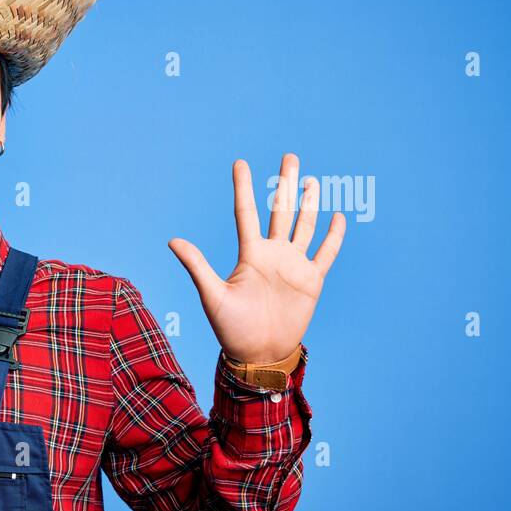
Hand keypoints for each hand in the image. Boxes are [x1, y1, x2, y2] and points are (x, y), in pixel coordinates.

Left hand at [167, 153, 344, 364]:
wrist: (257, 353)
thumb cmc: (231, 328)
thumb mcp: (212, 295)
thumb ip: (197, 265)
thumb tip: (173, 240)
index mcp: (250, 255)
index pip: (246, 213)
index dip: (243, 188)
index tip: (240, 163)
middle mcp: (273, 254)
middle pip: (280, 211)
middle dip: (286, 184)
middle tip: (290, 157)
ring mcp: (293, 265)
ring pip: (304, 226)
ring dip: (309, 203)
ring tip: (311, 180)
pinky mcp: (311, 280)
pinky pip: (326, 253)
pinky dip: (333, 236)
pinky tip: (337, 216)